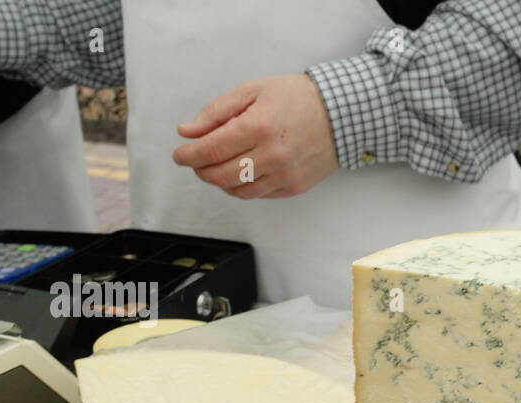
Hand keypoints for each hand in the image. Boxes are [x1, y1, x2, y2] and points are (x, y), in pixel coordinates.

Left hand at [172, 73, 338, 199]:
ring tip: (217, 167)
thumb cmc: (296, 98)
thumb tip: (188, 132)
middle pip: (220, 176)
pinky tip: (241, 172)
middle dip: (201, 170)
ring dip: (220, 181)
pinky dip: (242, 187)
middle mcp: (272, 155)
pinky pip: (259, 194)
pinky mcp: (295, 186)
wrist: (340, 114)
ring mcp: (285, 174)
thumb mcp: (252, 90)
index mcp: (258, 126)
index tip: (180, 154)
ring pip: (238, 190)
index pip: (210, 150)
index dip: (188, 155)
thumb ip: (216, 112)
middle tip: (195, 161)